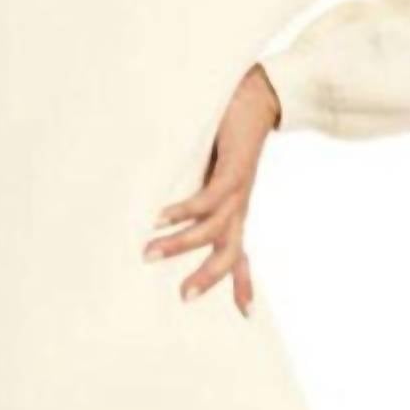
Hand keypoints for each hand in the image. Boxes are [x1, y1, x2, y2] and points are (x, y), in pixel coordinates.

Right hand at [144, 64, 281, 315]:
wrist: (261, 95)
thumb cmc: (229, 131)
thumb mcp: (212, 170)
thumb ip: (196, 192)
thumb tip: (158, 209)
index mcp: (234, 210)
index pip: (239, 253)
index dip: (243, 283)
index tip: (245, 314)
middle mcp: (239, 206)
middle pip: (229, 253)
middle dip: (207, 278)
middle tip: (182, 297)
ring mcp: (238, 190)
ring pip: (213, 230)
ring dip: (181, 244)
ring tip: (149, 251)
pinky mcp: (233, 170)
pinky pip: (209, 199)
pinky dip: (185, 210)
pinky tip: (162, 217)